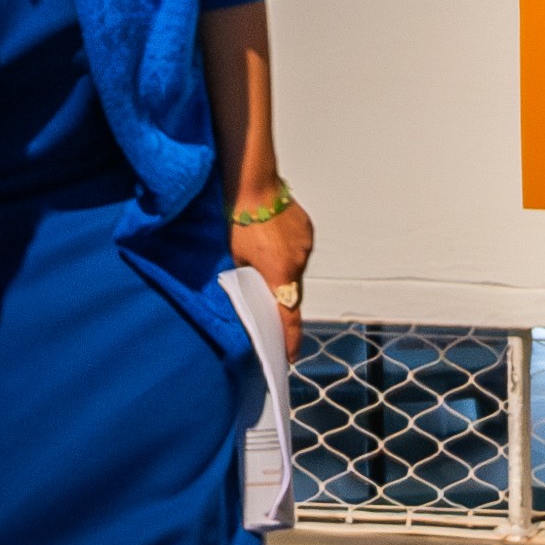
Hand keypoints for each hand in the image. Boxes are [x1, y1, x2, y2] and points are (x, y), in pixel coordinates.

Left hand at [231, 191, 315, 364]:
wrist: (254, 186)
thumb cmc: (239, 222)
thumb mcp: (237, 258)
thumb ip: (250, 279)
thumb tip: (257, 292)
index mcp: (280, 273)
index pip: (288, 316)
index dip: (290, 339)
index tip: (291, 357)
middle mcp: (298, 261)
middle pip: (292, 292)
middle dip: (280, 298)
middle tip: (267, 301)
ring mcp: (306, 245)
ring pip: (295, 269)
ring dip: (282, 270)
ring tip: (264, 256)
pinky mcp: (307, 231)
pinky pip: (298, 250)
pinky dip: (287, 252)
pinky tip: (273, 241)